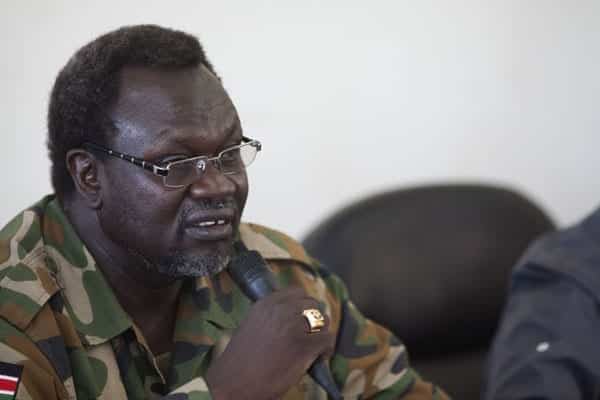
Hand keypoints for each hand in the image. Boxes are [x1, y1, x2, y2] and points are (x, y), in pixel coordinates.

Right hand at [205, 287, 334, 399]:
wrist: (233, 383)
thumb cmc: (238, 361)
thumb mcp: (250, 327)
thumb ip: (269, 317)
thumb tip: (288, 318)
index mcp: (265, 304)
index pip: (296, 292)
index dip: (303, 305)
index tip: (303, 317)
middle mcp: (280, 311)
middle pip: (312, 304)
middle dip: (314, 318)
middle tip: (311, 333)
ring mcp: (293, 327)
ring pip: (322, 320)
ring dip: (322, 332)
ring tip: (317, 345)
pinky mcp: (303, 346)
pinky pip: (327, 339)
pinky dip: (327, 348)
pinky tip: (320, 356)